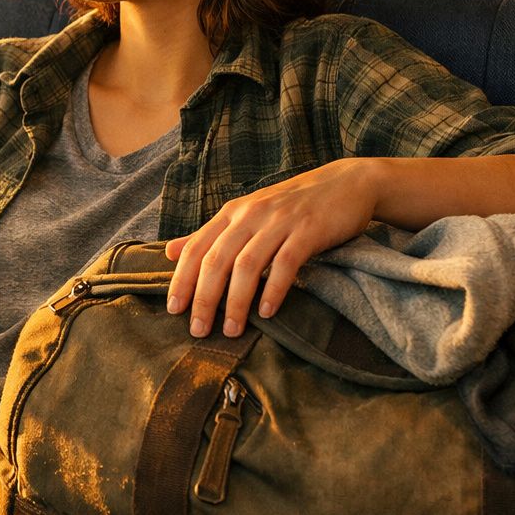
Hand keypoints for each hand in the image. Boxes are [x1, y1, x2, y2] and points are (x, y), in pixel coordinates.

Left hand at [164, 159, 377, 337]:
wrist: (345, 183)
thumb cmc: (292, 205)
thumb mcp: (246, 215)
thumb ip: (209, 235)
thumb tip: (168, 252)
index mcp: (231, 213)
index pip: (197, 248)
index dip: (182, 279)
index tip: (174, 310)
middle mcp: (250, 215)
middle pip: (217, 260)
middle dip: (205, 298)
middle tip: (199, 330)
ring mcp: (279, 222)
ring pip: (248, 265)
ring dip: (236, 301)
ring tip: (231, 330)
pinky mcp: (308, 230)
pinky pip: (285, 263)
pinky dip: (274, 289)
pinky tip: (266, 312)